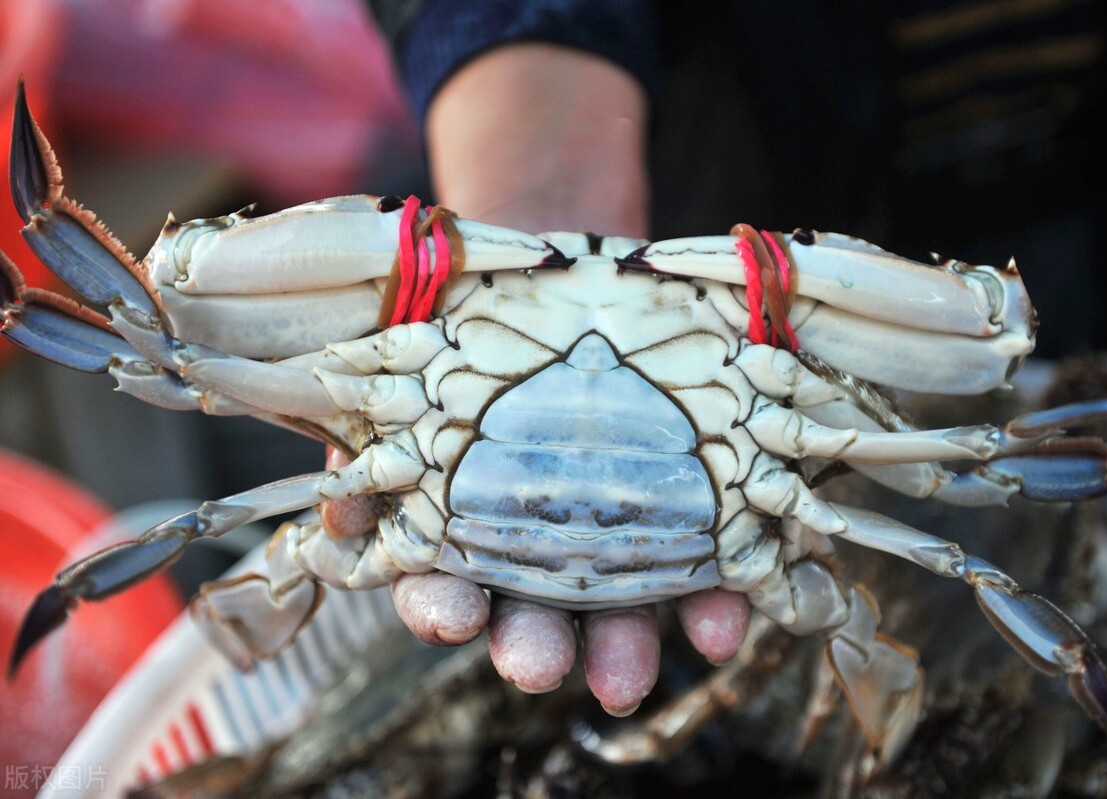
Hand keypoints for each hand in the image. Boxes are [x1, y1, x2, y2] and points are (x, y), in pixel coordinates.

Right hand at [324, 43, 750, 713]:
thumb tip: (334, 505)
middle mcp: (534, 542)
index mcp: (463, 517)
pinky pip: (704, 571)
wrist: (574, 270)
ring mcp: (612, 533)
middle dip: (530, 643)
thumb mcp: (418, 355)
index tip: (446, 612)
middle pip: (527, 614)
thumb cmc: (484, 315)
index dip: (441, 602)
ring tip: (629, 664)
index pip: (441, 579)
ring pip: (613, 611)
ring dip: (622, 646)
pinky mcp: (685, 514)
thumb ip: (376, 429)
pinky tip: (725, 614)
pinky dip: (714, 600)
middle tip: (537, 661)